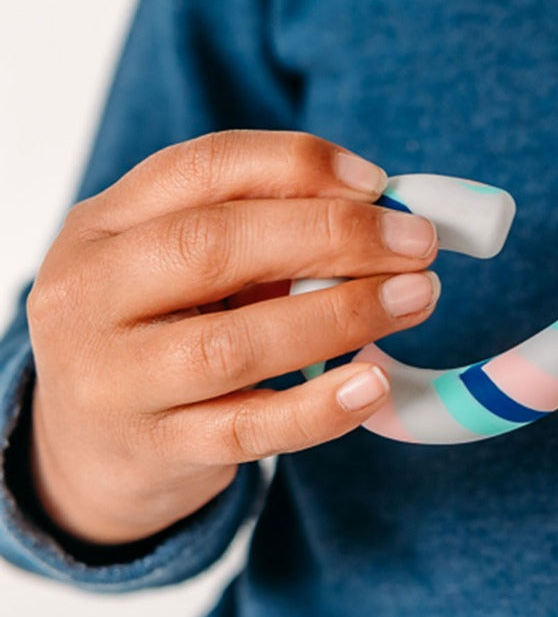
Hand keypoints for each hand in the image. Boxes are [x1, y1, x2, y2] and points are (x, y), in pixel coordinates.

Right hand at [26, 131, 439, 546]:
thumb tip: (383, 216)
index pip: (201, 168)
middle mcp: (89, 295)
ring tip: (417, 299)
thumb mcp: (177, 268)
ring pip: (232, 345)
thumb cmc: (155, 332)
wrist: (79, 449)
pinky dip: (319, 408)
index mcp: (102, 225)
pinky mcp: (153, 449)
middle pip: (213, 247)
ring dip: (341, 316)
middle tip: (418, 244)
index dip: (297, 166)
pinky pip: (247, 431)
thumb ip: (261, 233)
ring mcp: (112, 380)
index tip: (378, 183)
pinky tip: (375, 385)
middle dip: (333, 236)